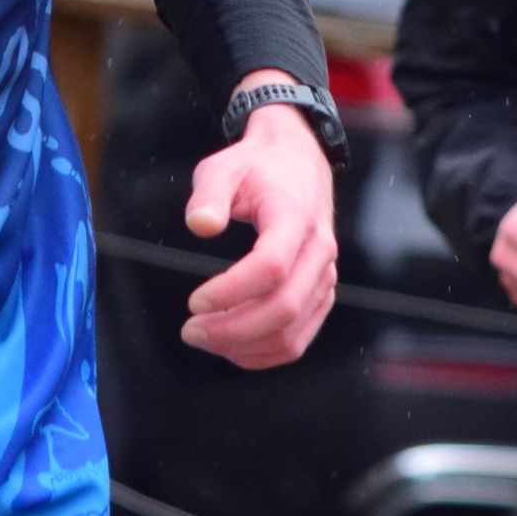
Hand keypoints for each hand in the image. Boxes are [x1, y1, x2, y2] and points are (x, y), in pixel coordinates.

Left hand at [182, 81, 338, 368]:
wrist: (298, 162)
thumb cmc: (256, 168)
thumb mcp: (224, 167)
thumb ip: (209, 194)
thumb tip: (200, 226)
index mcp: (295, 217)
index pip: (271, 267)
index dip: (231, 292)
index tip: (194, 302)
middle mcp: (319, 251)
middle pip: (284, 308)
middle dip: (233, 330)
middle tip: (190, 331)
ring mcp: (325, 276)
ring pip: (293, 332)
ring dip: (245, 346)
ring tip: (204, 338)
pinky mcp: (321, 293)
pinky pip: (299, 337)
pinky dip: (265, 352)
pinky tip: (231, 347)